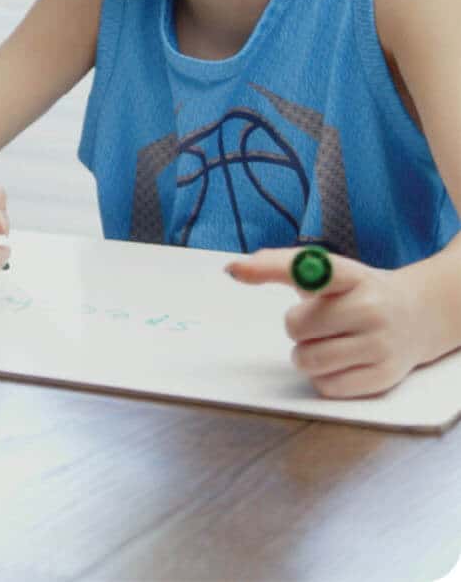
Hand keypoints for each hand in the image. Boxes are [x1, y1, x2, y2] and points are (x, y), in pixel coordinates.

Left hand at [227, 248, 430, 397]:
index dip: (270, 268)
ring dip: (306, 354)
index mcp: (352, 275)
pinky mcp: (383, 377)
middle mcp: (370, 308)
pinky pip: (326, 386)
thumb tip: (235, 269)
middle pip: (297, 326)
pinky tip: (341, 361)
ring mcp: (380, 344)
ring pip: (309, 360)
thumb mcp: (329, 272)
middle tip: (319, 322)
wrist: (416, 316)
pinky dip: (323, 376)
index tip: (234, 269)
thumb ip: (283, 266)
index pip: (308, 268)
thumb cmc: (356, 292)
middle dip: (298, 326)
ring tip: (327, 341)